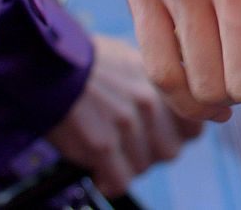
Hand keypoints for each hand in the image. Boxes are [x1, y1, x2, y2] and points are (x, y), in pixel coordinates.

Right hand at [46, 36, 203, 196]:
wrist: (46, 64)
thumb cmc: (87, 62)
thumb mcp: (135, 59)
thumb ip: (160, 82)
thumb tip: (182, 98)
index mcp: (162, 83)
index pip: (194, 126)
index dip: (178, 135)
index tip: (163, 134)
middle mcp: (150, 104)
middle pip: (170, 151)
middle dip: (152, 152)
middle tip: (130, 144)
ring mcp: (127, 125)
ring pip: (144, 166)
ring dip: (127, 164)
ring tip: (109, 152)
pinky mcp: (102, 145)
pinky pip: (120, 181)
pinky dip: (111, 180)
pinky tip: (100, 171)